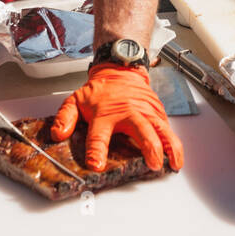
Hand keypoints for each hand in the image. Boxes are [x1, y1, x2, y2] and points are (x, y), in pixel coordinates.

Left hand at [52, 64, 183, 172]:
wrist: (120, 71)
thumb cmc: (100, 91)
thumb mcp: (75, 100)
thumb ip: (64, 117)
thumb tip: (58, 133)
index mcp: (104, 114)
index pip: (98, 135)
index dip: (96, 151)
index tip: (96, 164)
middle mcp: (128, 113)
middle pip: (142, 130)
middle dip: (149, 147)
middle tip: (153, 163)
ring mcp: (146, 113)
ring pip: (161, 130)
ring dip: (169, 147)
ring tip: (174, 163)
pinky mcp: (157, 113)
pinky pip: (167, 129)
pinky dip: (173, 142)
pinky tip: (176, 156)